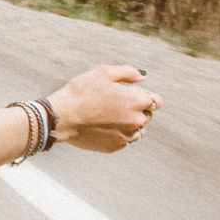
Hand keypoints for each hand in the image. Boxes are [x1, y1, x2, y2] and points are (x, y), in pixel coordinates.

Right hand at [46, 65, 161, 152]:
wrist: (62, 116)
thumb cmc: (81, 91)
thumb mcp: (103, 73)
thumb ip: (128, 73)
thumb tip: (143, 77)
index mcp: (136, 101)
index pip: (157, 101)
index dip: (144, 95)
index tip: (130, 94)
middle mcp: (136, 120)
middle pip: (147, 115)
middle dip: (136, 109)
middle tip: (113, 103)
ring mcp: (126, 136)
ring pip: (137, 130)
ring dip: (129, 123)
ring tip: (108, 116)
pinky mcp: (115, 147)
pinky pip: (124, 140)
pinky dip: (117, 133)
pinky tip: (101, 126)